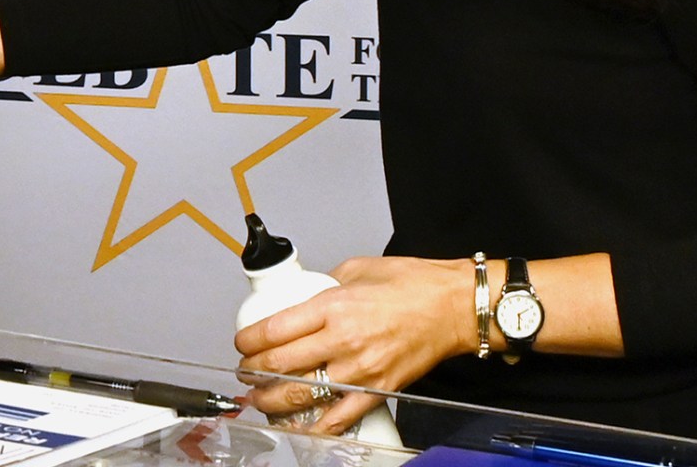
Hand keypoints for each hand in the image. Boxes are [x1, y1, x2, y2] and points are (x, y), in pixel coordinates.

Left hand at [233, 256, 475, 435]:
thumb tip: (302, 298)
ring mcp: (360, 370)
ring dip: (272, 401)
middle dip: (253, 372)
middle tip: (246, 372)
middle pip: (280, 365)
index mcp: (333, 306)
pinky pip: (338, 417)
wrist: (454, 307)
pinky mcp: (378, 391)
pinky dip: (314, 427)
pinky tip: (298, 427)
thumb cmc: (414, 285)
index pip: (273, 329)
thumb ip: (325, 286)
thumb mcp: (357, 269)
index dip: (248, 340)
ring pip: (301, 395)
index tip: (242, 343)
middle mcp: (342, 340)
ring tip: (259, 400)